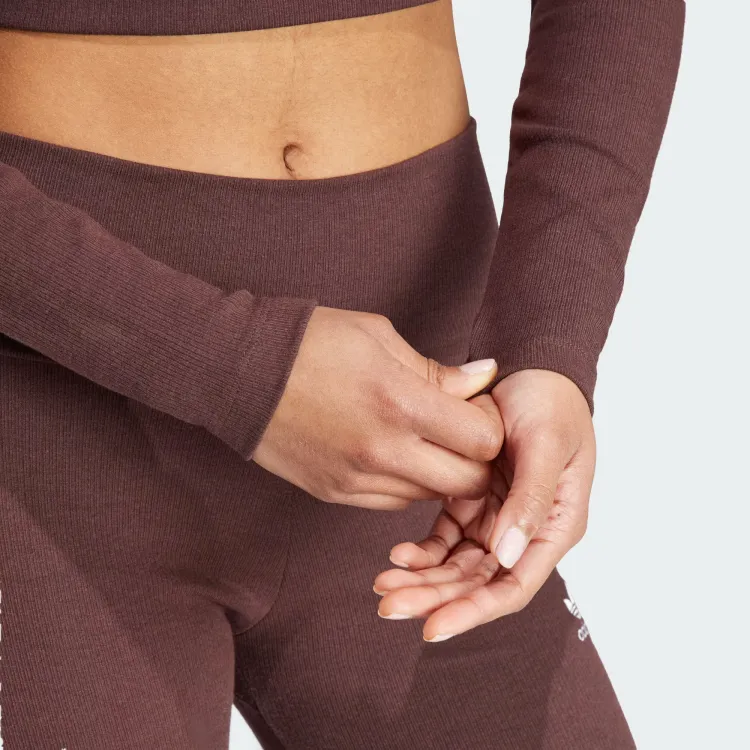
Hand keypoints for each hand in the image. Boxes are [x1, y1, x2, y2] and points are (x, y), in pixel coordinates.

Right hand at [252, 306, 503, 509]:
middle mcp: (383, 451)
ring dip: (440, 472)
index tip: (477, 408)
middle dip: (477, 460)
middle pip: (467, 482)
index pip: (484, 440)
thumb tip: (483, 379)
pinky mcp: (336, 494)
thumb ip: (437, 370)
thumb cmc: (310, 342)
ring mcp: (357, 479)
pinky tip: (394, 453)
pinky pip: (393, 503)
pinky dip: (405, 483)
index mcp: (400, 402)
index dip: (490, 425)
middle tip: (461, 431)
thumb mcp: (379, 337)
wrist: (238, 371)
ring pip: (430, 496)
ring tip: (424, 439)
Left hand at [373, 369, 594, 639]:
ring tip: (383, 586)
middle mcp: (525, 532)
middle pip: (478, 582)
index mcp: (554, 526)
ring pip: (457, 565)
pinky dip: (422, 549)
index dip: (474, 611)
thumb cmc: (551, 405)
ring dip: (423, 579)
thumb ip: (530, 500)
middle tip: (390, 606)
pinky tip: (398, 553)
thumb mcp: (546, 445)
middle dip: (435, 599)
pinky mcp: (473, 502)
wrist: (531, 372)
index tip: (433, 626)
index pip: (513, 585)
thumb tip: (508, 556)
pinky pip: (445, 537)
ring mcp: (497, 519)